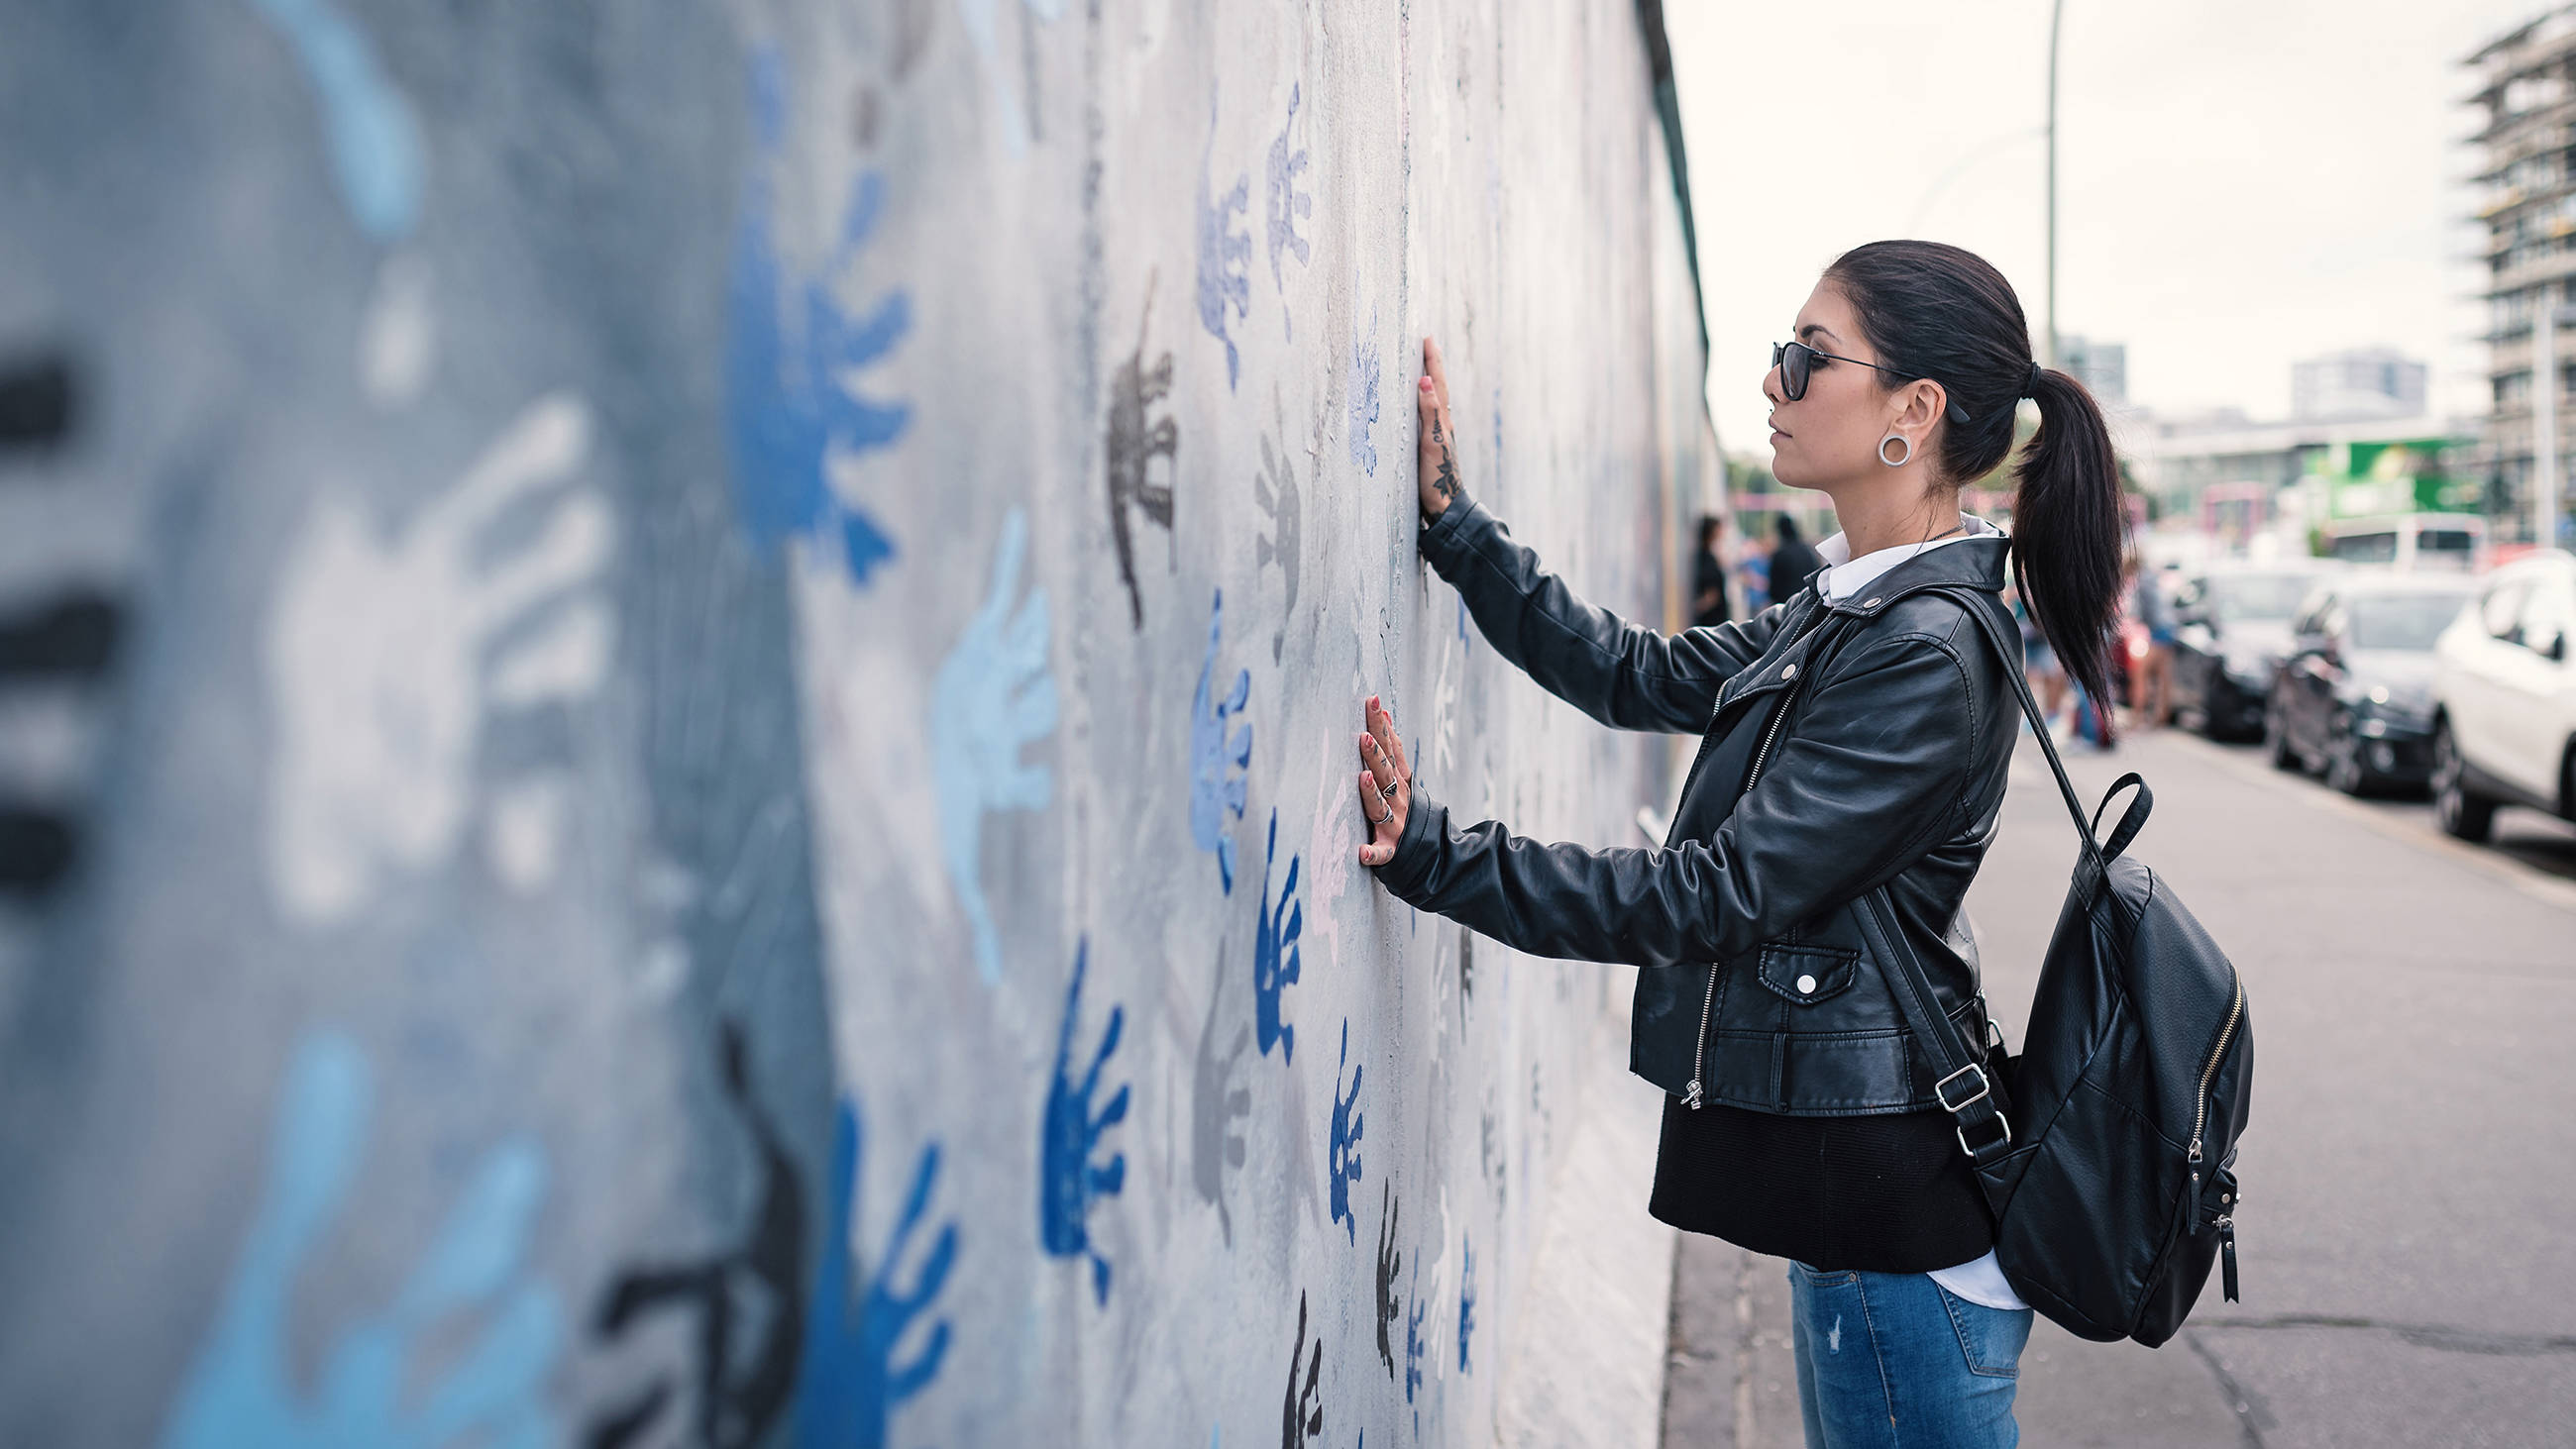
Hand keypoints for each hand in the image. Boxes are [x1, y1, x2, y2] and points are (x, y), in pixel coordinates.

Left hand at [1356, 694, 1412, 866]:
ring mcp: (1394, 824)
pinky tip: (1362, 853)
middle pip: (1385, 773)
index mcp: (1399, 781)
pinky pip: (1381, 853)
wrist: (1433, 851)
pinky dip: (1373, 853)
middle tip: (1364, 736)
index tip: (1373, 702)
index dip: (1382, 726)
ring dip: (1372, 794)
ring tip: (1363, 777)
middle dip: (1376, 754)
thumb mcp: (1403, 777)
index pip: (1390, 749)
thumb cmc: (1405, 808)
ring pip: (1380, 807)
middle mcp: (1398, 800)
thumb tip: (1383, 711)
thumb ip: (1392, 748)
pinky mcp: (1390, 850)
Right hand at [1415, 336, 1459, 524]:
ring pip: (1433, 400)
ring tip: (1422, 366)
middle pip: (1437, 387)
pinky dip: (1423, 401)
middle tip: (1425, 344)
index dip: (1431, 361)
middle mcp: (1441, 424)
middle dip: (1431, 365)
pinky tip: (1419, 405)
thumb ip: (1429, 412)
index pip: (1436, 383)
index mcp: (1442, 420)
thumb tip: (1426, 381)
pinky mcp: (1431, 445)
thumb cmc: (1437, 477)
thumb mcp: (1432, 442)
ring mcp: (1437, 434)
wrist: (1445, 506)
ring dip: (1428, 381)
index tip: (1427, 338)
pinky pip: (1427, 414)